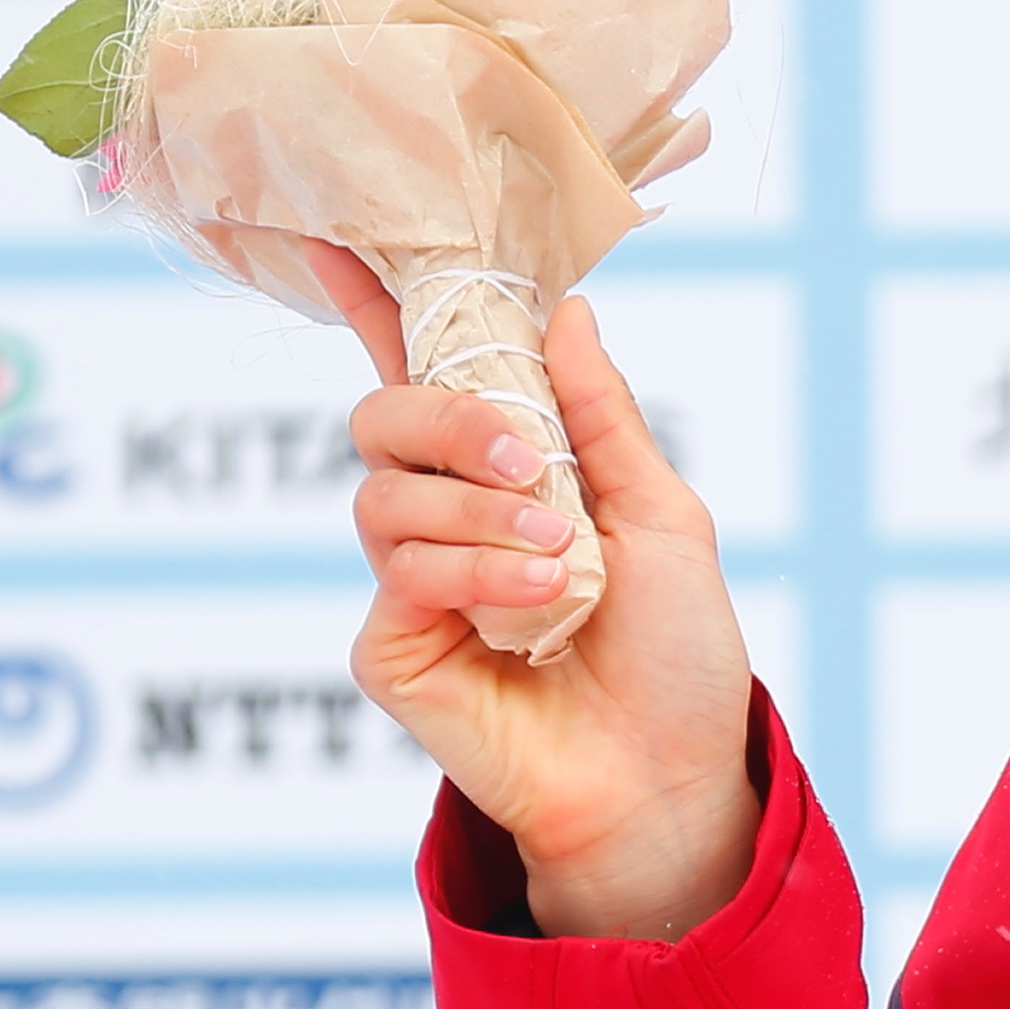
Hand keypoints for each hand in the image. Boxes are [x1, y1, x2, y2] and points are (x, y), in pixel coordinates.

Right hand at [316, 241, 762, 941]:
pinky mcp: (391, 646)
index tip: (335, 238)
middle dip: (451, 422)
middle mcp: (449, 513)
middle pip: (384, 417)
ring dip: (482, 515)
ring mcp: (411, 580)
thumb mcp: (662, 515)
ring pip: (386, 496)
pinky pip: (400, 573)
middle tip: (527, 460)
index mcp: (511, 467)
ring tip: (558, 559)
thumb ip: (601, 417)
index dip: (378, 305)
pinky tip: (536, 604)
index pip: (427, 370)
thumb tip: (567, 311)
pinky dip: (476, 575)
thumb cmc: (674, 650)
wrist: (667, 770)